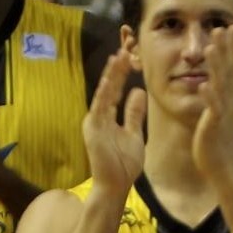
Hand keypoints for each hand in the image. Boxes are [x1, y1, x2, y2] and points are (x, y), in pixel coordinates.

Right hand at [83, 48, 147, 195]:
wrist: (115, 186)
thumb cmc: (123, 164)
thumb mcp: (134, 133)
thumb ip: (134, 114)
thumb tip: (138, 91)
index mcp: (106, 116)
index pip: (116, 89)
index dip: (122, 72)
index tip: (131, 55)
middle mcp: (98, 115)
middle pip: (109, 86)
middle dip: (117, 67)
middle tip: (126, 46)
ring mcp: (94, 121)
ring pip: (104, 91)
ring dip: (112, 73)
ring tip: (120, 55)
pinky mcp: (93, 128)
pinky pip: (100, 105)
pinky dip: (106, 90)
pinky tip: (112, 76)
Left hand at [193, 27, 232, 187]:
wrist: (224, 164)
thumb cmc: (222, 134)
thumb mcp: (230, 105)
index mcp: (230, 94)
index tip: (231, 25)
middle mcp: (230, 100)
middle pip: (230, 70)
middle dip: (227, 49)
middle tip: (224, 26)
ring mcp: (223, 111)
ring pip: (221, 85)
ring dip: (217, 66)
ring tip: (210, 47)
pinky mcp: (215, 125)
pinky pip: (212, 108)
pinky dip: (209, 97)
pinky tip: (203, 85)